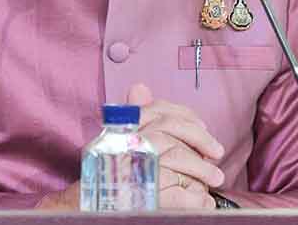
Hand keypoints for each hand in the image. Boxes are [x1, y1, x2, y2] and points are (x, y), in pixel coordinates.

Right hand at [39, 84, 224, 210]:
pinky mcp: (136, 196)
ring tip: (215, 179)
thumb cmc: (102, 176)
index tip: (203, 127)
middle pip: (171, 131)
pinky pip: (173, 193)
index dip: (186, 117)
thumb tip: (140, 87)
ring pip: (176, 159)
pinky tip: (202, 201)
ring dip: (202, 170)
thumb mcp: (117, 142)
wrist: (79, 209)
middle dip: (201, 141)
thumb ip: (134, 116)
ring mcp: (129, 169)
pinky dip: (192, 198)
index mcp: (121, 128)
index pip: (160, 111)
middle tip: (218, 153)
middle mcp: (123, 143)